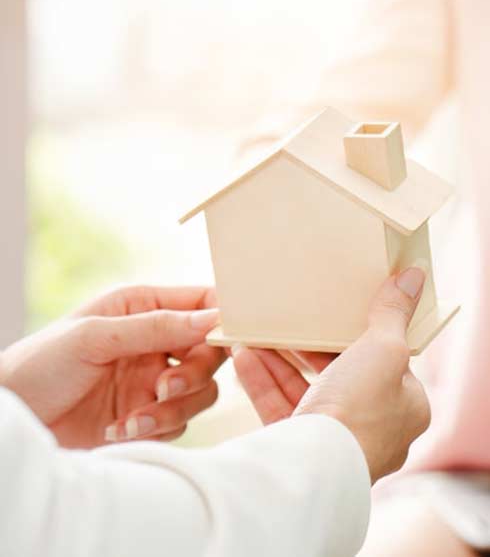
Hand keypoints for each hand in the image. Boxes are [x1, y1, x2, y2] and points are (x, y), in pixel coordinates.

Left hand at [0, 285, 225, 448]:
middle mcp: (155, 341)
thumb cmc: (37, 366)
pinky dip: (156, 429)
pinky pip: (178, 423)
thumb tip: (215, 318)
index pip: (203, 302)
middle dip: (194, 373)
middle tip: (165, 387)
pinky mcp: (147, 416)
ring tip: (134, 419)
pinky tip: (118, 431)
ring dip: (174, 408)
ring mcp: (152, 380)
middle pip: (210, 352)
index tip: (225, 338)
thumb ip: (158, 326)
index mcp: (143, 307)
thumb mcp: (94, 336)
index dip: (222, 319)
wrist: (12, 421)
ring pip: (201, 392)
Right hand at [233, 267, 431, 481]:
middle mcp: (376, 431)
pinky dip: (262, 381)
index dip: (365, 337)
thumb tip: (415, 276)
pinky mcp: (300, 452)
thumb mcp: (384, 349)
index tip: (341, 314)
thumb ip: (393, 313)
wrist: (312, 469)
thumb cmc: (360, 411)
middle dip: (312, 348)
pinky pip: (279, 409)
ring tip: (259, 333)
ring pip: (307, 392)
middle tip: (294, 321)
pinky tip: (243, 356)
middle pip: (343, 377)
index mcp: (407, 409)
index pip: (389, 365)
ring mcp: (336, 444)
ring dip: (281, 360)